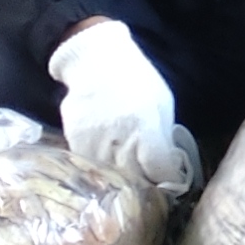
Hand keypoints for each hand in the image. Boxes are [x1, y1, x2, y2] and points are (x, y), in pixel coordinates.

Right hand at [48, 17, 197, 192]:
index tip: (170, 183)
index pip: (159, 169)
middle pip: (134, 178)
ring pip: (110, 177)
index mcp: (146, 125)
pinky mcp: (74, 140)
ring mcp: (94, 140)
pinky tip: (108, 161)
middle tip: (151, 184)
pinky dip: (100, 168)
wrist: (96, 60)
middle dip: (145, 184)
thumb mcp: (161, 102)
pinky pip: (90, 165)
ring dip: (122, 180)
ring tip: (129, 176)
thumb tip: (168, 166)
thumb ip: (164, 135)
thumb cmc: (136, 80)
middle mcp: (119, 136)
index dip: (166, 179)